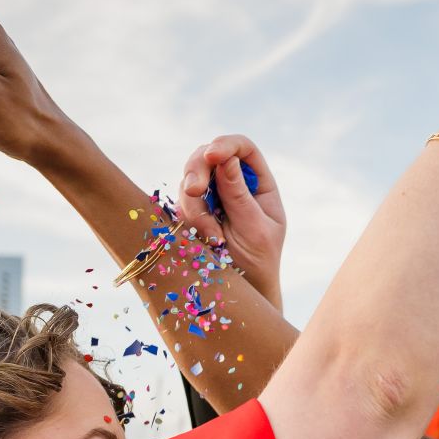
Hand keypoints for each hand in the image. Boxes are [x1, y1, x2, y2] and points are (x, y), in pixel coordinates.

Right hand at [175, 135, 287, 309]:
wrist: (241, 293)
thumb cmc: (257, 262)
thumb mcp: (255, 230)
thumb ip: (240, 196)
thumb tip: (226, 160)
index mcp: (257, 183)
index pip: (242, 148)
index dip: (226, 145)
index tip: (212, 155)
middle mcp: (232, 183)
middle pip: (207, 157)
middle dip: (197, 171)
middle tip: (195, 191)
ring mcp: (209, 197)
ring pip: (188, 182)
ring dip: (195, 207)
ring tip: (213, 238)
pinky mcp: (191, 212)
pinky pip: (180, 204)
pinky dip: (188, 220)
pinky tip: (205, 241)